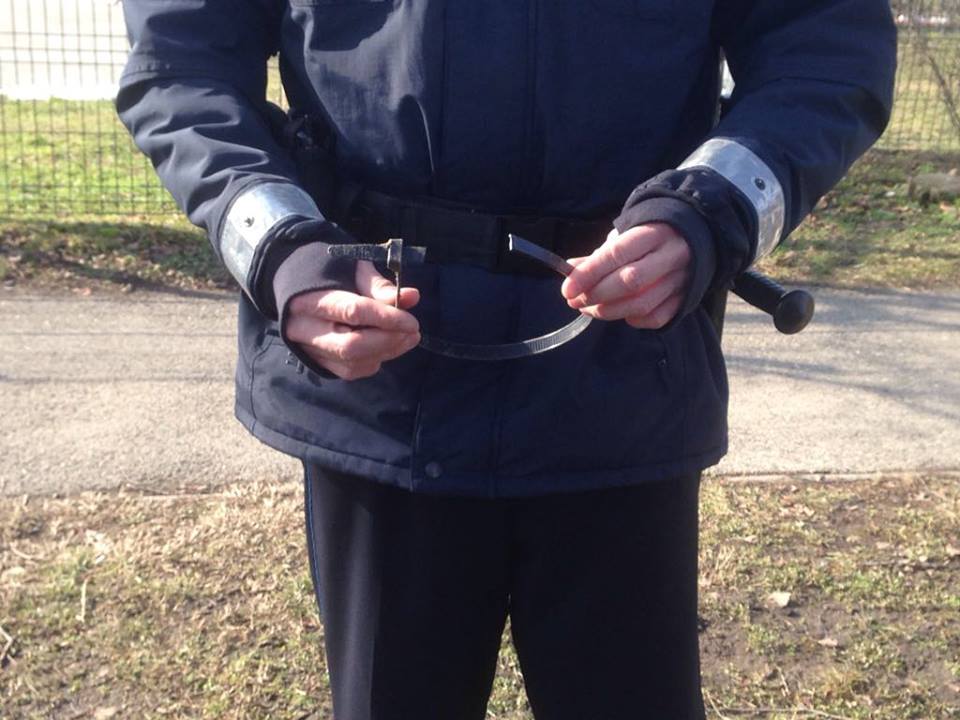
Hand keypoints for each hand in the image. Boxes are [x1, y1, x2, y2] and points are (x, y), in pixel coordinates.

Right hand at [285, 260, 420, 379]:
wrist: (299, 292)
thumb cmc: (331, 276)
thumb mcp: (353, 270)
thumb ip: (379, 286)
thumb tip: (412, 296)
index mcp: (310, 298)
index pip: (352, 312)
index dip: (386, 319)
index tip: (412, 322)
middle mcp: (304, 329)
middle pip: (350, 346)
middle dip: (387, 341)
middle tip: (412, 332)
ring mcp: (309, 350)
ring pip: (352, 362)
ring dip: (386, 352)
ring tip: (407, 337)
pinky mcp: (318, 363)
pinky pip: (351, 371)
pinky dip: (375, 361)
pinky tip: (387, 347)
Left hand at [560, 223, 691, 328]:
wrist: (693, 237)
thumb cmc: (650, 235)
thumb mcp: (625, 236)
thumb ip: (600, 255)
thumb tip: (571, 270)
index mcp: (654, 232)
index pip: (617, 254)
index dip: (589, 273)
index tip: (567, 289)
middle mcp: (671, 255)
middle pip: (630, 281)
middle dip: (596, 295)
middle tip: (575, 301)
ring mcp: (682, 280)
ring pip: (642, 304)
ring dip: (609, 311)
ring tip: (588, 309)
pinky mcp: (686, 299)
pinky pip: (656, 318)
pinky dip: (633, 320)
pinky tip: (620, 313)